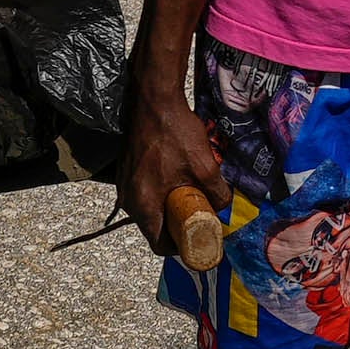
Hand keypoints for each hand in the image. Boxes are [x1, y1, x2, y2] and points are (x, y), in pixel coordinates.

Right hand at [117, 87, 227, 279]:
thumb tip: (226, 208)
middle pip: (153, 229)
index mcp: (144, 205)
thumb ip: (218, 193)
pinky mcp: (125, 171)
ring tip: (190, 199)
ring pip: (148, 211)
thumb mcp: (205, 166)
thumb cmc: (176, 134)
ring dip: (167, 210)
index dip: (181, 248)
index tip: (198, 240)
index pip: (159, 245)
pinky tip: (175, 181)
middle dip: (176, 228)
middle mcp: (128, 199)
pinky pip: (142, 194)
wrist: (153, 100)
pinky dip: (158, 195)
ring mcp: (124, 185)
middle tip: (198, 219)